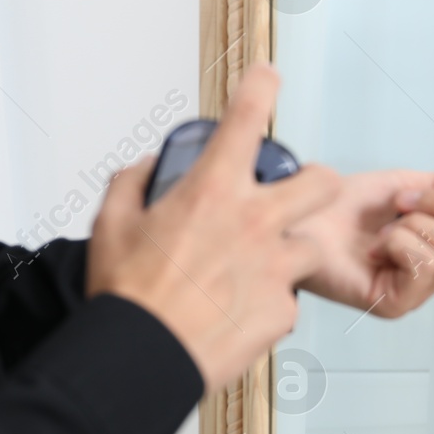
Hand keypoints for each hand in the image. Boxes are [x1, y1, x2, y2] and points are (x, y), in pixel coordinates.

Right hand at [85, 63, 342, 394]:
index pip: (246, 117)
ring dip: (292, 252)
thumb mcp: (111, 224)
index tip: (268, 75)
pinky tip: (240, 312)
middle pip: (323, 182)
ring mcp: (276, 267)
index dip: (261, 86)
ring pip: (311, 246)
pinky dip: (269, 302)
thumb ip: (132, 183)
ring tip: (260, 270)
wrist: (141, 357)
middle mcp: (255, 223)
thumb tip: (150, 166)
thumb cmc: (127, 296)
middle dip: (317, 183)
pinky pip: (288, 298)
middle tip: (298, 195)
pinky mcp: (283, 309)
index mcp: (213, 192)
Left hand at [290, 169, 433, 316]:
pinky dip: (398, 241)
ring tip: (384, 226)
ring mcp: (415, 294)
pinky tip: (375, 245)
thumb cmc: (339, 207)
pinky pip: (423, 263)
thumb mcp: (404, 184)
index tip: (432, 184)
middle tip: (402, 205)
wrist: (298, 216)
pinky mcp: (394, 305)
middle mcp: (433, 277)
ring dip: (414, 222)